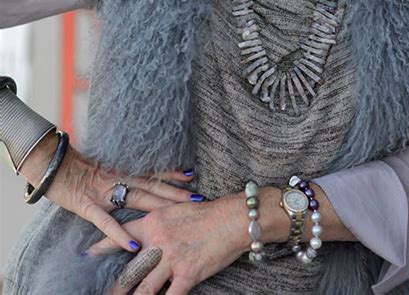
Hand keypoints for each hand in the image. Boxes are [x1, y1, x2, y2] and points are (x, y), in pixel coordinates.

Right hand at [20, 131, 198, 252]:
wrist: (49, 164)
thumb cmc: (72, 169)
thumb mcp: (99, 171)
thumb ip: (116, 176)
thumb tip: (131, 179)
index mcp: (119, 172)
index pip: (150, 173)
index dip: (171, 175)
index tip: (191, 175)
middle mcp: (117, 180)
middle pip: (152, 187)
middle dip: (175, 193)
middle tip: (198, 197)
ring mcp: (104, 193)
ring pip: (137, 199)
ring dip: (159, 207)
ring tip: (179, 213)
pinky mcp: (88, 206)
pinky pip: (106, 222)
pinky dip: (120, 235)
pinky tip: (134, 246)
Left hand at [87, 193, 248, 293]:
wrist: (231, 219)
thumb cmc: (206, 213)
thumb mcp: (175, 210)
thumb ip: (158, 223)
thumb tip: (143, 235)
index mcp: (154, 222)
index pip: (122, 234)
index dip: (103, 246)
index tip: (87, 255)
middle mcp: (159, 241)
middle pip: (130, 269)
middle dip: (114, 286)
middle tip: (100, 292)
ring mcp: (172, 259)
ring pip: (144, 288)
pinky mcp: (187, 274)